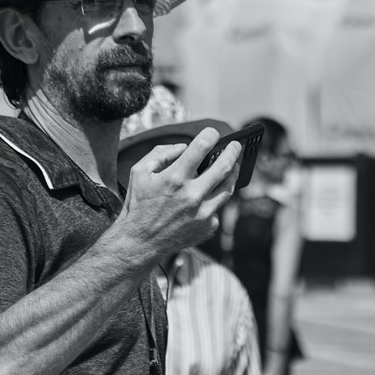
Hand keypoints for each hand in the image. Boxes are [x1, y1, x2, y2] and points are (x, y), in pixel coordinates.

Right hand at [121, 128, 241, 260]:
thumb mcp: (140, 171)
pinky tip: (209, 194)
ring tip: (234, 165)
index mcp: (175, 178)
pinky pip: (217, 207)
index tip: (213, 133)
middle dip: (233, 151)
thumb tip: (185, 147)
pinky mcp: (208, 227)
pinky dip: (214, 199)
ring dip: (233, 173)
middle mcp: (193, 195)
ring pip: (228, 188)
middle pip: (224, 167)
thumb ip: (162, 153)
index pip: (200, 147)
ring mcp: (203, 213)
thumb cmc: (139, 204)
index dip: (210, 135)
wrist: (141, 242)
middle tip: (236, 145)